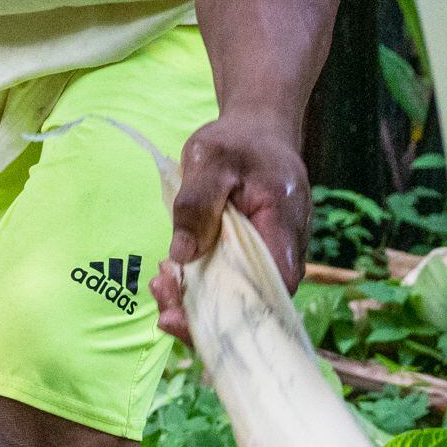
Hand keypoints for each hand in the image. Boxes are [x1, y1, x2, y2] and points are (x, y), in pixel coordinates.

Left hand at [157, 108, 306, 349]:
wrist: (258, 130)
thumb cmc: (238, 142)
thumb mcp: (210, 160)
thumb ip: (196, 204)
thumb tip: (182, 255)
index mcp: (283, 226)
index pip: (269, 289)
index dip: (231, 315)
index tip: (184, 316)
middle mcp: (286, 250)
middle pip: (254, 304)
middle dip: (204, 315)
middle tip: (162, 297)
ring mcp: (272, 256)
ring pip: (241, 297)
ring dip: (197, 301)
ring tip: (160, 284)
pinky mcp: (254, 257)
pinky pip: (232, 282)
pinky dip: (201, 285)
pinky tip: (172, 273)